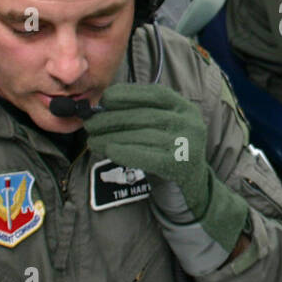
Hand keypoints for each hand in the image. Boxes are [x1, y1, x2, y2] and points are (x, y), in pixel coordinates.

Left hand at [85, 84, 249, 269]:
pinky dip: (123, 152)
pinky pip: (144, 156)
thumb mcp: (164, 128)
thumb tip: (103, 109)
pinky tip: (108, 150)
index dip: (128, 94)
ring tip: (92, 140)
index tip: (105, 99)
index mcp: (186, 108)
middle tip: (90, 124)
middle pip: (144, 116)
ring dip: (111, 136)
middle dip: (112, 119)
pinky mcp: (178, 165)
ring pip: (141, 135)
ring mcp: (186, 144)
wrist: (191, 187)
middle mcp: (189, 123)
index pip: (156, 94)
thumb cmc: (168, 153)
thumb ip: (142, 115)